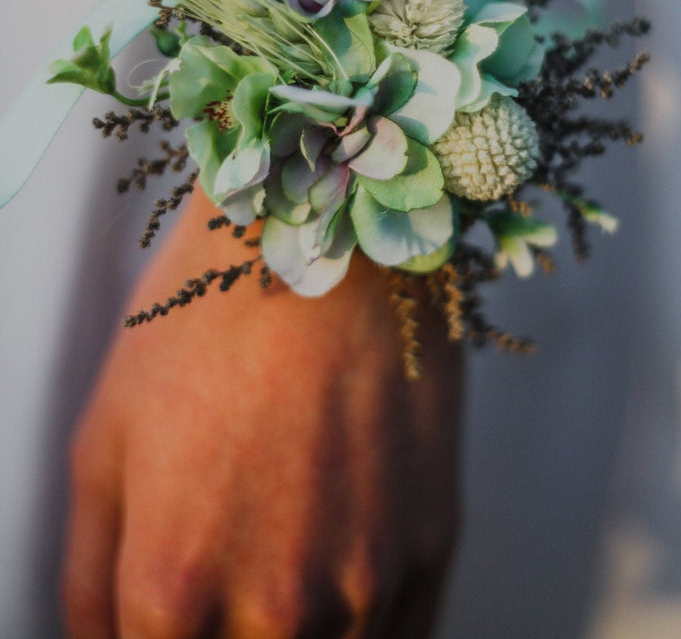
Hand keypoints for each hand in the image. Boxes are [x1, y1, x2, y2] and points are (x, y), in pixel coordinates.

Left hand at [62, 191, 462, 637]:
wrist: (328, 239)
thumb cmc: (211, 320)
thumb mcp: (101, 442)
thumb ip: (89, 581)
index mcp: (173, 588)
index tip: (172, 613)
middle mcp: (275, 609)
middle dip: (223, 635)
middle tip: (229, 566)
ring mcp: (365, 583)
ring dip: (297, 634)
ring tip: (284, 550)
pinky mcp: (433, 546)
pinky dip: (362, 627)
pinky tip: (339, 567)